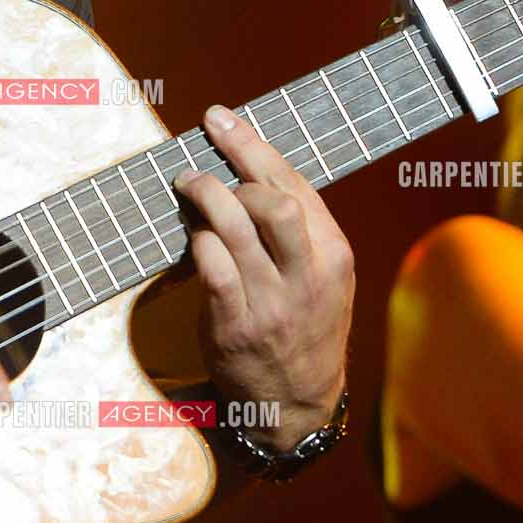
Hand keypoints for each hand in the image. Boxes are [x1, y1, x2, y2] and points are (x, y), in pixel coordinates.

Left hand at [174, 105, 353, 453]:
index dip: (253, 146)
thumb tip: (250, 167)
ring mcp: (272, 303)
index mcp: (334, 256)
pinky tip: (193, 236)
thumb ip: (301, 231)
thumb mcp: (324, 278)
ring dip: (205, 197)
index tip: (221, 120)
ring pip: (236, 229)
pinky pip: (212, 268)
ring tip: (188, 186)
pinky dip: (198, 241)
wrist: (297, 402)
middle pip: (274, 203)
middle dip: (233, 169)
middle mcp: (307, 276)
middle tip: (204, 163)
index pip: (296, 186)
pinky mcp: (236, 326)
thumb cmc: (305, 326)